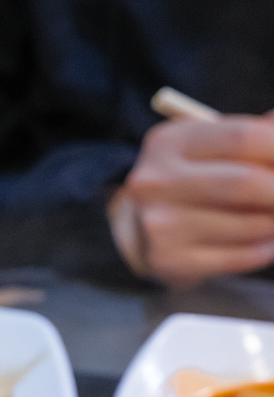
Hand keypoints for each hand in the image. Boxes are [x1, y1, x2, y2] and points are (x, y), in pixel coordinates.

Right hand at [109, 115, 273, 285]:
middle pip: (245, 183)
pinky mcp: (172, 260)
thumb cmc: (186, 182)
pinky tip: (267, 242)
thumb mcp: (208, 148)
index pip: (242, 138)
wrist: (136, 230)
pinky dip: (265, 249)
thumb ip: (253, 136)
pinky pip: (239, 257)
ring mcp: (162, 225)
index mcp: (169, 142)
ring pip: (248, 225)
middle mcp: (157, 182)